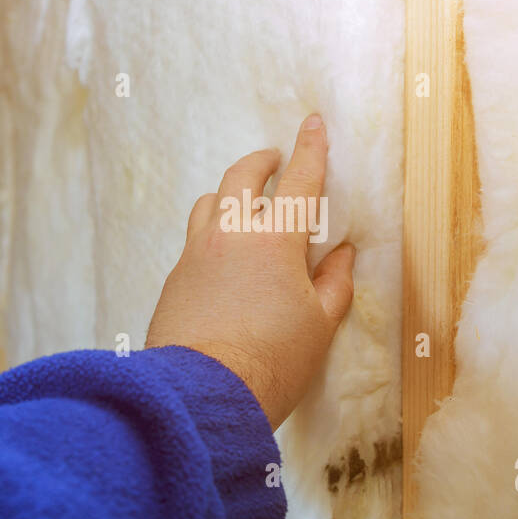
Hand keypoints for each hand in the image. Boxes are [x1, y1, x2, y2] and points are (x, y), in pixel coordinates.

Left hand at [145, 114, 355, 429]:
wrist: (200, 396)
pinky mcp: (174, 279)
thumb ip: (334, 283)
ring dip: (228, 194)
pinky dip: (211, 234)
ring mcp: (195, 253)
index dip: (311, 148)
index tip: (314, 123)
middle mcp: (230, 234)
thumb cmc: (271, 364)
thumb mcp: (319, 326)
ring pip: (208, 202)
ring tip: (242, 205)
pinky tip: (221, 258)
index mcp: (275, 239)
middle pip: (242, 176)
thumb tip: (343, 254)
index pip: (300, 181)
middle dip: (262, 161)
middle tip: (274, 159)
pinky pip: (193, 240)